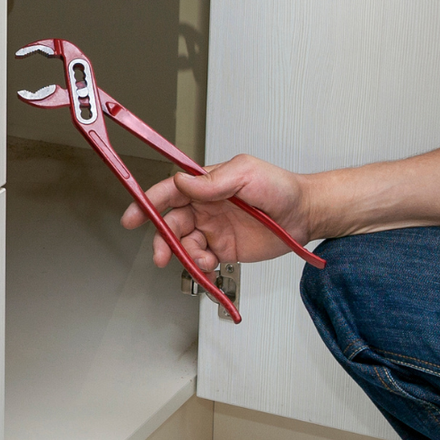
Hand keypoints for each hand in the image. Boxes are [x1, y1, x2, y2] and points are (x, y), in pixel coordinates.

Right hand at [122, 153, 312, 273]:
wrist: (304, 215)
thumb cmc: (280, 187)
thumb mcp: (246, 174)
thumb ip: (213, 181)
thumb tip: (182, 181)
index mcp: (207, 184)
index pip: (170, 191)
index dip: (149, 202)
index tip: (134, 215)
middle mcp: (205, 207)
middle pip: (171, 222)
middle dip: (162, 239)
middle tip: (160, 254)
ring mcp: (213, 229)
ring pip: (184, 244)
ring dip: (184, 254)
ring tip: (201, 259)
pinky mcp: (224, 249)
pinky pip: (201, 259)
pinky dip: (199, 266)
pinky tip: (208, 265)